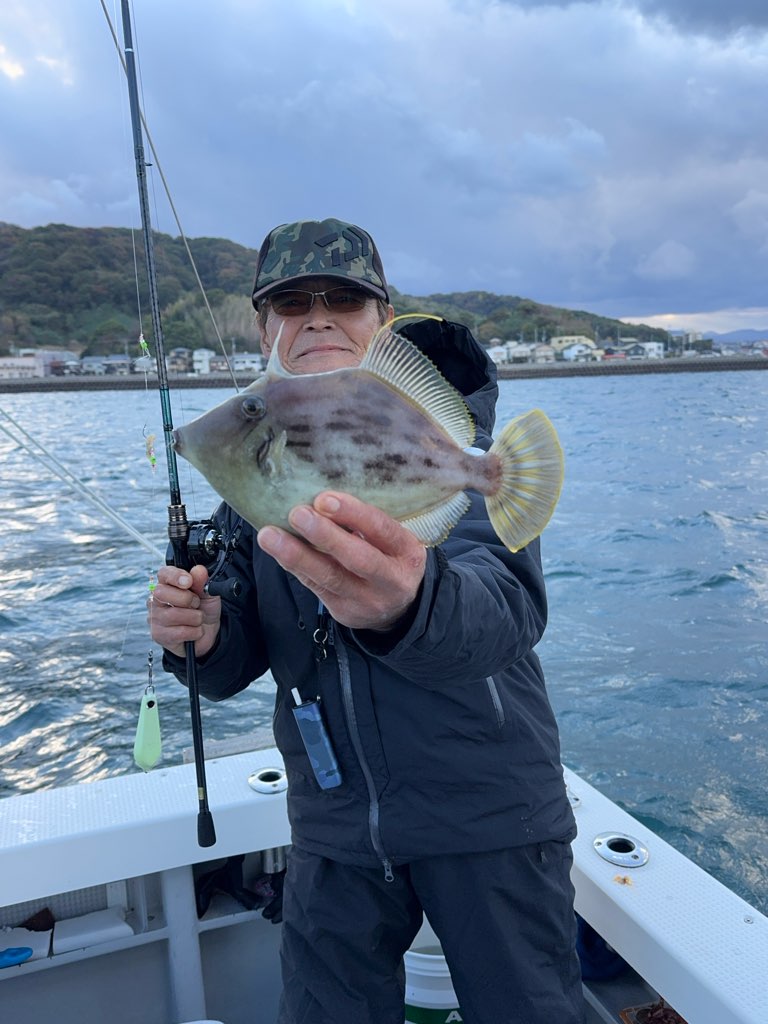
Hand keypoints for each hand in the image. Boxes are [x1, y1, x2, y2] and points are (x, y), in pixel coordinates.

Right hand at [148, 565, 221, 657]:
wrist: (208, 633)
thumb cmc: (204, 609)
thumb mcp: (208, 594)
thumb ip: (202, 582)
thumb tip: (199, 570)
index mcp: (167, 584)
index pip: (163, 574)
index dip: (175, 576)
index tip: (189, 581)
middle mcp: (156, 599)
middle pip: (164, 593)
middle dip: (188, 599)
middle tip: (196, 604)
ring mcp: (154, 617)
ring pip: (174, 614)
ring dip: (195, 617)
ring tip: (197, 619)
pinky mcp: (158, 635)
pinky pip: (180, 632)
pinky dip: (195, 632)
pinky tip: (194, 630)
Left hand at [256, 492, 426, 631]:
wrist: (397, 608)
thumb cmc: (388, 558)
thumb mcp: (392, 540)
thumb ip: (365, 523)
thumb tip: (322, 497)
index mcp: (407, 553)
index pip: (382, 530)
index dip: (354, 513)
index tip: (324, 499)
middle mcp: (391, 580)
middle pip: (357, 558)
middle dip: (325, 535)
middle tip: (297, 514)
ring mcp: (366, 600)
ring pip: (329, 577)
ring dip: (296, 555)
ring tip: (270, 536)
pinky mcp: (343, 612)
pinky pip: (315, 586)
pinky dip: (295, 566)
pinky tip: (277, 550)